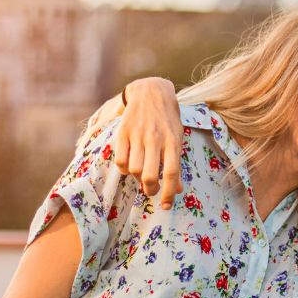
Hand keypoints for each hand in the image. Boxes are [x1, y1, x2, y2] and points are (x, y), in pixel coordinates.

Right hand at [115, 78, 182, 207]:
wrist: (151, 92)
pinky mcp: (123, 132)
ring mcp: (138, 135)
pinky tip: (129, 166)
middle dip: (150, 189)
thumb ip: (176, 163)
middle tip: (151, 189)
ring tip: (141, 175)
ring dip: (137, 179)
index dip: (168, 193)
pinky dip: (123, 169)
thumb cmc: (167, 119)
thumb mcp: (177, 138)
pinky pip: (120, 159)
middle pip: (150, 175)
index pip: (171, 173)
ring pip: (133, 169)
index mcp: (172, 141)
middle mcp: (155, 139)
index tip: (165, 205)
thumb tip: (176, 190)